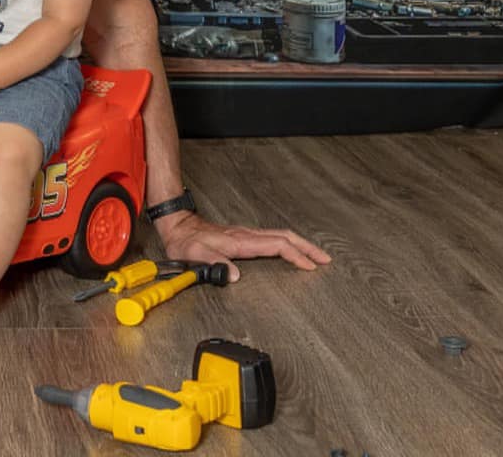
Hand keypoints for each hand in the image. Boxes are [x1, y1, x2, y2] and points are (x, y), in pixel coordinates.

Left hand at [154, 211, 331, 282]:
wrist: (177, 226)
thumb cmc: (186, 241)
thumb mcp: (194, 254)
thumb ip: (213, 263)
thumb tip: (233, 275)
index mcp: (240, 241)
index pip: (276, 245)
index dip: (295, 255)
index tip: (310, 266)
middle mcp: (246, 236)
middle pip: (284, 236)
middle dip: (307, 247)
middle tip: (325, 259)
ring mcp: (246, 235)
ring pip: (280, 235)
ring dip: (300, 244)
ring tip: (315, 255)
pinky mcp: (243, 237)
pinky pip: (272, 238)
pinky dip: (287, 243)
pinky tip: (290, 250)